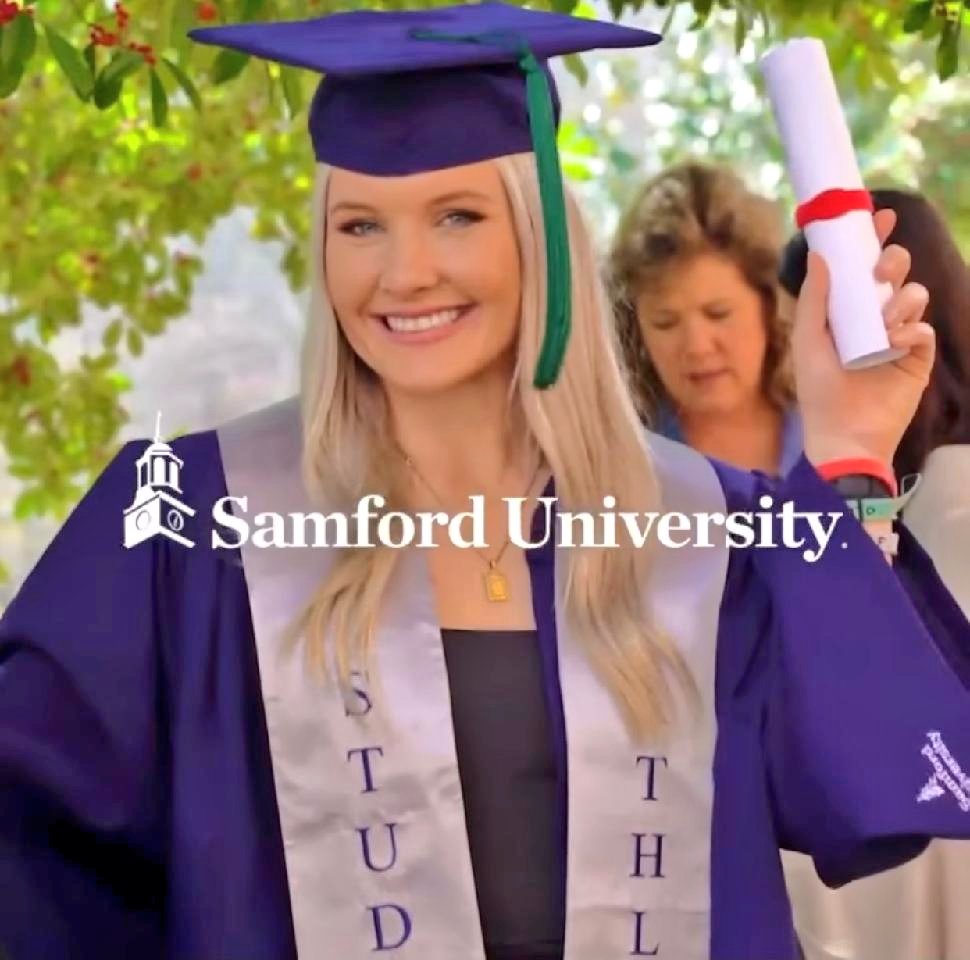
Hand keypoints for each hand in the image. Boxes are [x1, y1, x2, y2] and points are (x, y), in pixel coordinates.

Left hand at [793, 209, 934, 467]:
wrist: (843, 434)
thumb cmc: (818, 390)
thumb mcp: (808, 340)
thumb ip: (814, 298)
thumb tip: (818, 254)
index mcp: (846, 311)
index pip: (863, 268)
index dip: (873, 240)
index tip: (880, 216)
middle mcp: (874, 319)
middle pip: (894, 273)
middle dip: (892, 262)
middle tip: (880, 272)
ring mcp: (898, 337)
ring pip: (915, 295)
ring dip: (902, 300)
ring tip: (885, 323)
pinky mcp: (917, 359)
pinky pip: (924, 330)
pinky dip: (911, 331)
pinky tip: (894, 343)